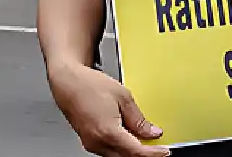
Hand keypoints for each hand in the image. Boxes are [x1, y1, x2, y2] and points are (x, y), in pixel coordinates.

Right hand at [48, 63, 169, 156]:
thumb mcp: (123, 97)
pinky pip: (108, 150)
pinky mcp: (88, 142)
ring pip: (118, 156)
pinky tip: (126, 136)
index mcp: (108, 131)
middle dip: (143, 153)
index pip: (137, 152)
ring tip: (141, 137)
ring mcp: (91, 144)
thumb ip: (138, 119)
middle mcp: (98, 142)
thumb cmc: (89, 84)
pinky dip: (120, 146)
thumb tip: (152, 132)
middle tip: (156, 145)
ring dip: (131, 150)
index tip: (164, 151)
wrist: (67, 82)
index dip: (154, 154)